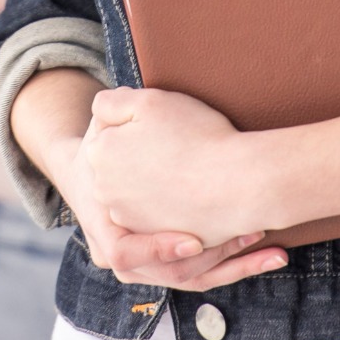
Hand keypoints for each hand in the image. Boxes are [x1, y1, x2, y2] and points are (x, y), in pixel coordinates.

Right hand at [47, 127, 286, 293]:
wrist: (93, 175)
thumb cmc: (104, 149)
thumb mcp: (101, 130)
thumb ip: (109, 113)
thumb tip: (113, 105)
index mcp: (103, 229)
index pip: (125, 254)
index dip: (159, 249)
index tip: (193, 241)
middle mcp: (126, 257)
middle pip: (173, 271)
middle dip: (215, 253)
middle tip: (252, 231)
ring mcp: (153, 266)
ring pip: (198, 276)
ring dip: (236, 259)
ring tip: (267, 238)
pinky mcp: (175, 264)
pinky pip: (212, 275)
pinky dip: (242, 265)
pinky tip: (271, 254)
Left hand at [84, 86, 263, 243]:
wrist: (241, 184)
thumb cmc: (196, 136)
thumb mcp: (148, 101)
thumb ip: (113, 102)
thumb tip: (101, 109)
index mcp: (99, 154)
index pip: (110, 130)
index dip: (139, 124)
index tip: (165, 126)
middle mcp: (105, 191)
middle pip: (123, 163)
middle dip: (144, 154)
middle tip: (179, 145)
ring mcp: (129, 219)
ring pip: (141, 190)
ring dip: (158, 181)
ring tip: (190, 169)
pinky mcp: (156, 239)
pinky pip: (161, 217)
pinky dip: (173, 205)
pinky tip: (196, 192)